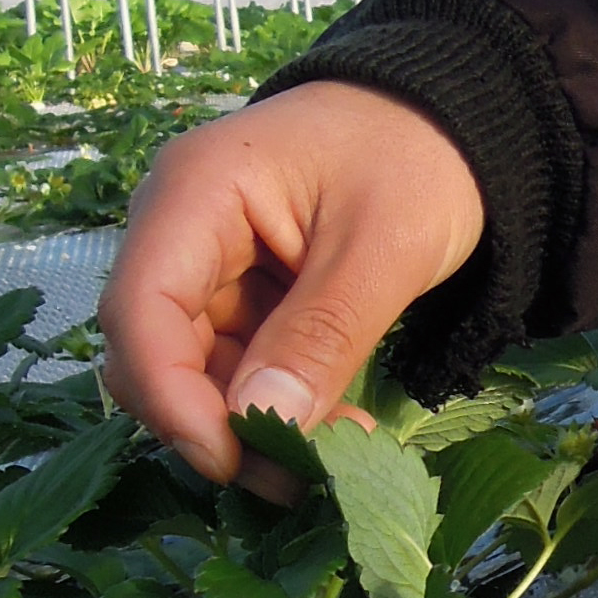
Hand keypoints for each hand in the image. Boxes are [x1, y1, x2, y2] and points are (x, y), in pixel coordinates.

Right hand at [99, 84, 485, 483]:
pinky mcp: (240, 293)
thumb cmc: (421, 157)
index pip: (140, 309)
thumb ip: (323, 334)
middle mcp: (180, 227)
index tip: (231, 458)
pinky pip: (235, 365)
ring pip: (193, 371)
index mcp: (196, 190)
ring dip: (249, 424)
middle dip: (214, 423)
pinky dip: (273, 405)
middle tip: (297, 478)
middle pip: (154, 350)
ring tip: (330, 458)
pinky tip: (330, 430)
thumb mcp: (385, 247)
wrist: (456, 119)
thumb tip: (264, 423)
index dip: (170, 397)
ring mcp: (207, 262)